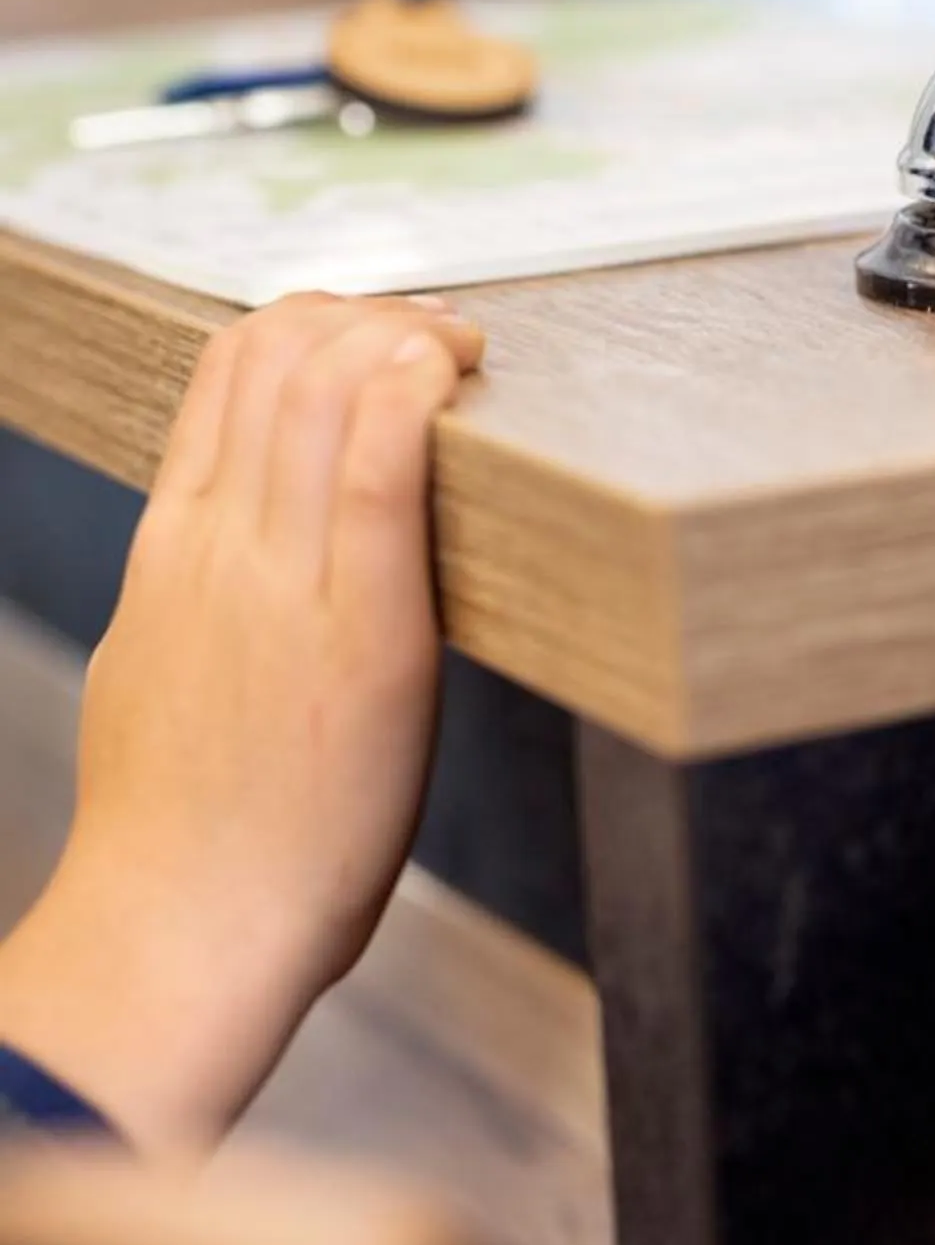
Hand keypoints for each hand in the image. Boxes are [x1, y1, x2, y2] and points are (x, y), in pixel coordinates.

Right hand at [0, 291, 481, 1152]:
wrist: (183, 930)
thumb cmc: (184, 837)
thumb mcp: (158, 678)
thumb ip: (199, 607)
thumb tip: (229, 575)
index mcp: (172, 551)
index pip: (228, 374)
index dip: (314, 322)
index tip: (382, 336)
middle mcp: (219, 547)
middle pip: (278, 354)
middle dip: (373, 314)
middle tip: (444, 337)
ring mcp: (283, 587)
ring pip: (323, 388)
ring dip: (407, 338)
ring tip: (465, 354)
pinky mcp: (363, 640)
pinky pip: (374, 478)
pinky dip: (411, 399)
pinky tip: (448, 380)